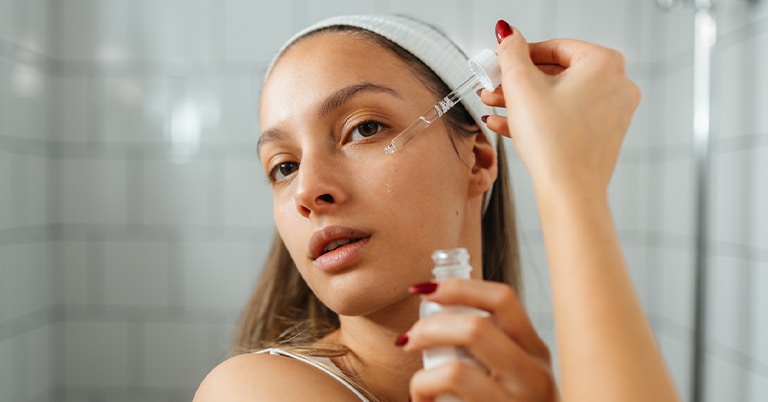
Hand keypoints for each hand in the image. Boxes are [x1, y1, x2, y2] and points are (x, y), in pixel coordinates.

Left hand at [401, 279, 556, 401]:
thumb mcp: (515, 375)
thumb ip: (490, 346)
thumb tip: (434, 308)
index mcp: (535, 351)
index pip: (502, 299)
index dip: (458, 286)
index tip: (423, 289)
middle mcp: (535, 376)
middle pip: (475, 328)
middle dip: (428, 328)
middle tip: (408, 340)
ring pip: (456, 372)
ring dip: (422, 377)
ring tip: (418, 387)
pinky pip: (445, 400)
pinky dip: (423, 396)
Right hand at [480, 21, 640, 196]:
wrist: (569, 191)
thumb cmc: (554, 142)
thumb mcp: (521, 86)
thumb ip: (511, 52)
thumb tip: (508, 34)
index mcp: (604, 63)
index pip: (555, 47)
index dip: (520, 55)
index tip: (500, 63)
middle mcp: (616, 84)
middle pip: (556, 73)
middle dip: (518, 82)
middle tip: (493, 87)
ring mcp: (612, 112)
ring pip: (559, 97)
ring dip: (523, 101)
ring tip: (494, 107)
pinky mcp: (602, 136)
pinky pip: (567, 117)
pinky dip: (540, 118)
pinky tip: (508, 125)